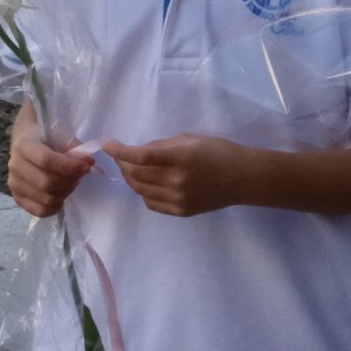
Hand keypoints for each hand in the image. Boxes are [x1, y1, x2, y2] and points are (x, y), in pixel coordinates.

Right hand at [9, 118, 93, 218]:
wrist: (27, 143)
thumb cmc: (47, 138)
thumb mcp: (60, 136)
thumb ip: (75, 149)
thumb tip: (89, 162)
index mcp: (23, 145)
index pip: (46, 160)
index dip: (69, 166)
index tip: (85, 167)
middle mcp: (15, 165)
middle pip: (46, 183)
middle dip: (69, 182)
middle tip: (80, 176)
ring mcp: (14, 183)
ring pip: (45, 198)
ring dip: (65, 193)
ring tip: (71, 183)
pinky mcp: (17, 197)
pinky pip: (39, 210)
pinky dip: (55, 208)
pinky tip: (62, 198)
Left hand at [103, 135, 252, 216]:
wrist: (243, 178)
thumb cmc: (219, 152)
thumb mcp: (191, 139)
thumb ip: (163, 146)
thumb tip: (139, 152)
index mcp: (180, 157)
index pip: (141, 156)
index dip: (120, 151)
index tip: (107, 145)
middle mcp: (177, 180)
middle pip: (137, 174)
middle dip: (123, 163)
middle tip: (120, 156)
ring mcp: (178, 199)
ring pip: (140, 190)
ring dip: (131, 178)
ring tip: (132, 169)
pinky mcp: (180, 211)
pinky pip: (151, 203)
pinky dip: (143, 192)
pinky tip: (146, 184)